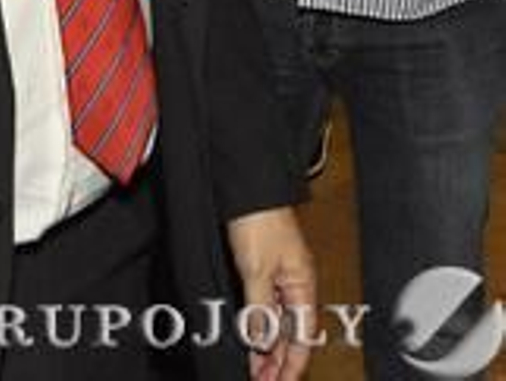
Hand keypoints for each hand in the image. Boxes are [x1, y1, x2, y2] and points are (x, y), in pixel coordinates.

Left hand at [226, 205, 316, 380]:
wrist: (247, 187)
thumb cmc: (259, 219)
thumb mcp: (257, 267)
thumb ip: (260, 306)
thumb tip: (261, 340)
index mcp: (303, 285)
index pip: (302, 337)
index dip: (291, 364)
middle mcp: (295, 284)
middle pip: (291, 334)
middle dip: (278, 362)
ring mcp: (280, 277)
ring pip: (277, 323)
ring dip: (267, 348)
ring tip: (255, 369)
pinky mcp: (263, 269)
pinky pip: (265, 307)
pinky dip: (258, 326)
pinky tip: (250, 338)